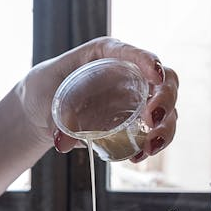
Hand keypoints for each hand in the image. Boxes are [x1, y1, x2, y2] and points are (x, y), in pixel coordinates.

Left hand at [17, 37, 178, 161]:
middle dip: (166, 99)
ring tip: (149, 148)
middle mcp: (130, 74)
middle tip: (153, 120)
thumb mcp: (46, 98)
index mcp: (108, 55)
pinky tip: (138, 157)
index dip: (148, 61)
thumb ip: (55, 118)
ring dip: (165, 129)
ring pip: (168, 109)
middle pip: (165, 80)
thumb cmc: (45, 90)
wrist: (43, 109)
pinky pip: (156, 131)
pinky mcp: (138, 121)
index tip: (155, 75)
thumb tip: (62, 143)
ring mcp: (138, 98)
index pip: (133, 53)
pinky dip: (154, 144)